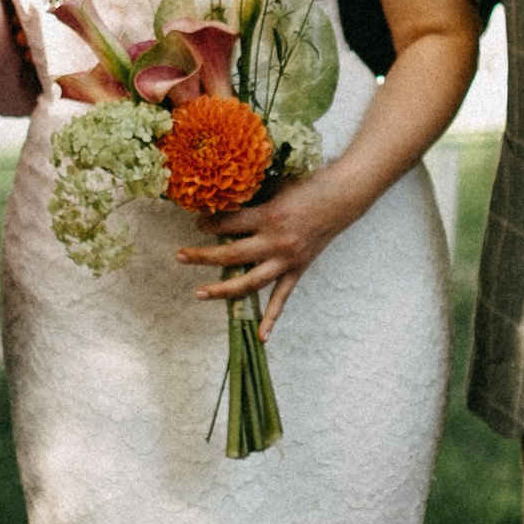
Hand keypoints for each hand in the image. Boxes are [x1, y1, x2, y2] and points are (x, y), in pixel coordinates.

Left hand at [179, 168, 355, 333]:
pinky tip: (261, 337)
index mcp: (269, 216)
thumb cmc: (308, 185)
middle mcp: (276, 242)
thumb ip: (252, 198)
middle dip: (202, 256)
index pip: (229, 224)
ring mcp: (287, 260)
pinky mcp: (298, 269)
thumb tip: (223, 200)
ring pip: (250, 282)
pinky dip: (271, 318)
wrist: (343, 197)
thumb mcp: (276, 187)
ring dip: (223, 290)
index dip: (209, 224)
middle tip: (180, 256)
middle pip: (232, 255)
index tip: (197, 224)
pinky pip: (282, 298)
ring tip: (199, 293)